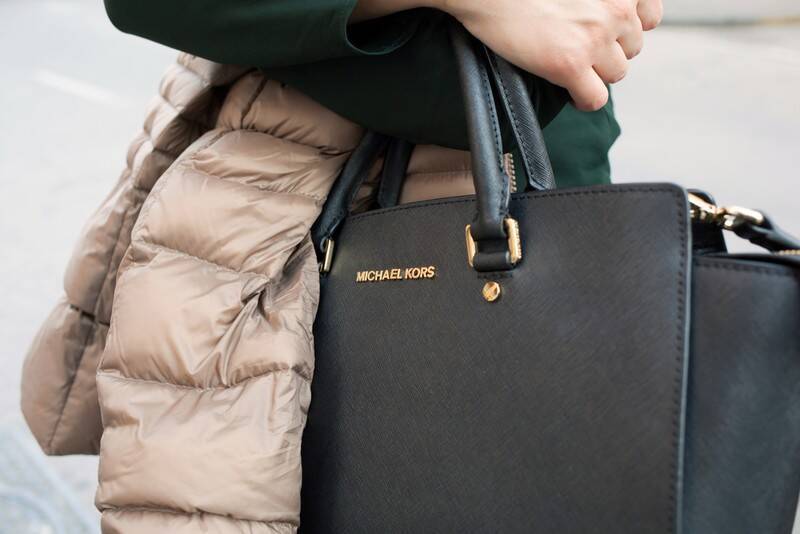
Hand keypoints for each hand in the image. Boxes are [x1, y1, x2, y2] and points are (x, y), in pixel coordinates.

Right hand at [441, 0, 662, 110]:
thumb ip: (596, 0)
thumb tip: (599, 23)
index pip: (650, 16)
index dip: (627, 28)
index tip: (608, 33)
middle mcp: (617, 7)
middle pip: (632, 48)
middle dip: (609, 51)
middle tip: (580, 49)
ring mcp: (596, 36)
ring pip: (617, 73)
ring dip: (596, 74)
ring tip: (571, 68)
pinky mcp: (571, 64)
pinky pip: (595, 98)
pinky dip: (584, 99)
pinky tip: (569, 92)